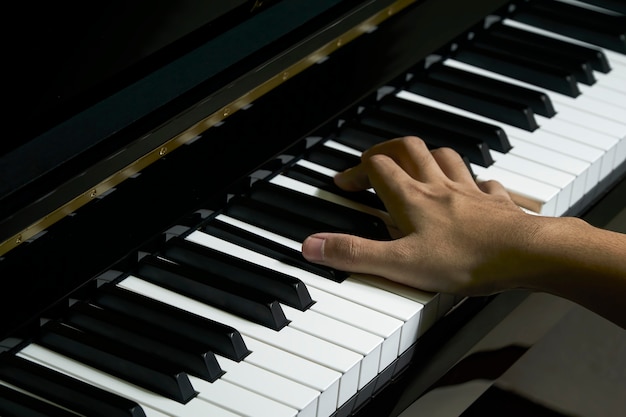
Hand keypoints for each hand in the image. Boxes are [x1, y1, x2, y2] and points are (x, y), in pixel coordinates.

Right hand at [301, 136, 542, 295]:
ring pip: (445, 157)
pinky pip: (483, 181)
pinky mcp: (495, 203)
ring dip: (426, 155)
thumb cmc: (466, 259)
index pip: (377, 169)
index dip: (357, 171)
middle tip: (375, 159)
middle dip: (387, 149)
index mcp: (413, 198)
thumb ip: (354, 254)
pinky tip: (474, 188)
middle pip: (409, 149)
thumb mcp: (400, 263)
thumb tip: (312, 246)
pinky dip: (473, 180)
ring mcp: (469, 192)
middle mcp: (439, 187)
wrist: (526, 254)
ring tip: (417, 163)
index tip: (344, 182)